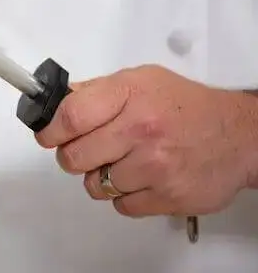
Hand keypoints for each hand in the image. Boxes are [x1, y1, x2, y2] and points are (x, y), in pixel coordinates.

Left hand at [35, 65, 257, 217]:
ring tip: (124, 161)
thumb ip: (96, 91)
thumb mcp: (140, 81)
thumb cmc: (186, 106)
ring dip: (102, 176)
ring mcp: (154, 166)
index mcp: (129, 95)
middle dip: (73, 155)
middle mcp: (141, 130)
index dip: (50, 129)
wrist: (239, 136)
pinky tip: (141, 177)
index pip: (69, 116)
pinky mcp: (166, 196)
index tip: (48, 135)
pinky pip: (120, 205)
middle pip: (73, 157)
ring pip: (95, 185)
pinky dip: (125, 195)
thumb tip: (56, 100)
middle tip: (88, 150)